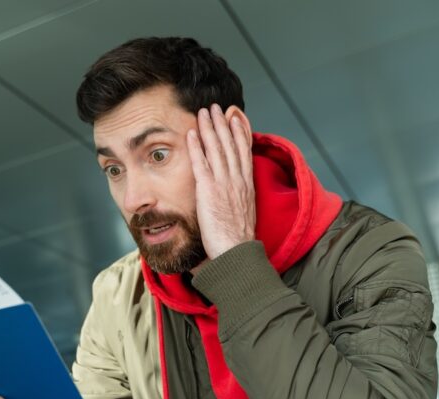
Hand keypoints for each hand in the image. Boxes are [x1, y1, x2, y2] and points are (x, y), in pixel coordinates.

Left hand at [186, 104, 254, 258]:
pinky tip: (192, 133)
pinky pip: (201, 163)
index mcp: (246, 184)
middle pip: (230, 144)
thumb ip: (238, 198)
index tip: (236, 116)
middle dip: (224, 123)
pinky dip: (197, 146)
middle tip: (217, 107)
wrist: (236, 251)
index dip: (240, 131)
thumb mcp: (243, 213)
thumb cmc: (236, 239)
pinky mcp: (208, 191)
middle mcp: (237, 180)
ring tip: (204, 112)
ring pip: (217, 149)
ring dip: (210, 128)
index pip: (244, 151)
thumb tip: (234, 194)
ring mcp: (223, 183)